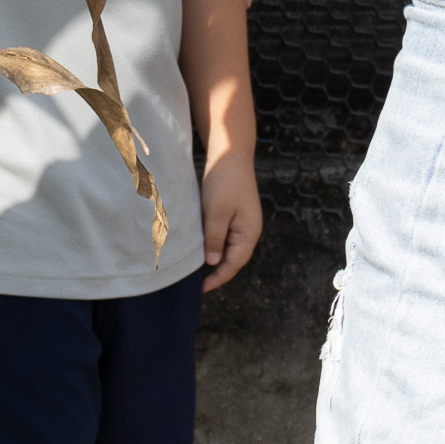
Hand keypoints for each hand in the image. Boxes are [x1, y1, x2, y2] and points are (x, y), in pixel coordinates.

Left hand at [199, 145, 263, 292]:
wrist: (230, 155)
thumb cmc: (224, 182)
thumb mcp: (216, 212)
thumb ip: (215, 238)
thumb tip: (214, 263)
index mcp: (249, 233)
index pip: (234, 264)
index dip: (219, 278)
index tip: (202, 288)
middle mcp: (249, 231)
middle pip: (233, 259)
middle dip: (217, 271)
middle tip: (196, 282)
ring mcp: (243, 223)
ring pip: (228, 248)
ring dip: (215, 258)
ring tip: (196, 268)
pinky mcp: (234, 215)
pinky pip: (225, 236)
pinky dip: (214, 244)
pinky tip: (201, 247)